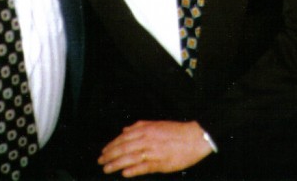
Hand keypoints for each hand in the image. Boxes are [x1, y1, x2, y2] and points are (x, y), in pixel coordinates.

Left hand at [98, 120, 212, 176]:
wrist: (195, 138)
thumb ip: (140, 126)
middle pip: (124, 148)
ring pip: (130, 158)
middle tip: (101, 161)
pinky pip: (144, 167)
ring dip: (117, 164)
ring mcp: (153, 151)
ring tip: (107, 169)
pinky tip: (125, 173)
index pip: (123, 138)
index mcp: (146, 129)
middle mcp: (148, 139)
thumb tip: (125, 130)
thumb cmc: (176, 131)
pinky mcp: (160, 163)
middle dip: (110, 155)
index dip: (112, 145)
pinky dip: (133, 170)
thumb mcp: (157, 124)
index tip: (104, 151)